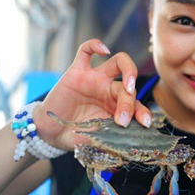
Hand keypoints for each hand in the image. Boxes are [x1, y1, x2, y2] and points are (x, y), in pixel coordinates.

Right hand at [32, 39, 151, 149]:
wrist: (49, 132)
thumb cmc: (74, 135)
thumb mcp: (94, 140)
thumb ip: (109, 141)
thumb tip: (127, 149)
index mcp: (116, 106)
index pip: (136, 104)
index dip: (143, 112)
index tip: (145, 123)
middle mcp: (108, 89)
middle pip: (127, 87)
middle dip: (129, 104)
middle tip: (122, 120)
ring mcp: (94, 78)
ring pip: (118, 62)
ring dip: (129, 70)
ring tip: (129, 85)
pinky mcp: (77, 71)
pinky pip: (85, 51)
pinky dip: (95, 45)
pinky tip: (103, 49)